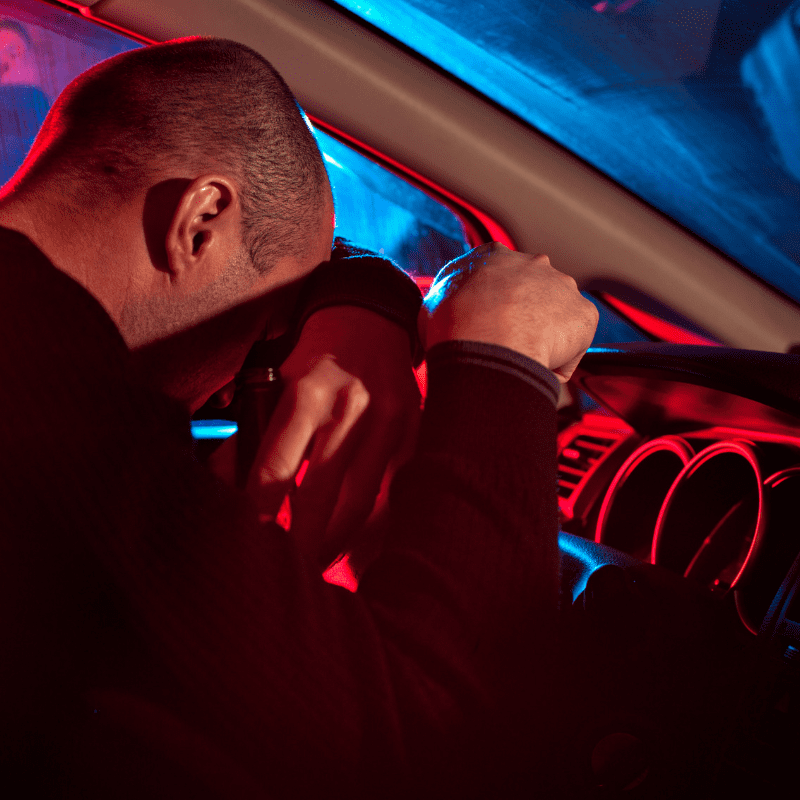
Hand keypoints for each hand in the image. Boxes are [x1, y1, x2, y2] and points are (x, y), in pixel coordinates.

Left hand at [246, 306, 420, 566]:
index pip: (276, 469)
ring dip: (336, 545)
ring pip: (362, 503)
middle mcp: (350, 410)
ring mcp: (388, 423)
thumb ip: (256, 432)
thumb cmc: (316, 356)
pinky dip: (375, 528)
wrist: (374, 317)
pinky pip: (395, 494)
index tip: (245, 548)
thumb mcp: (276, 380)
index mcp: (306, 394)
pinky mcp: (413, 433)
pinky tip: (359, 552)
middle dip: (299, 546)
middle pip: (321, 497)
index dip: (257, 515)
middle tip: (284, 579)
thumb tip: (226, 484)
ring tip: (316, 570)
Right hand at [418, 243, 597, 381]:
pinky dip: (561, 360)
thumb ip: (445, 301)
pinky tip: (538, 366)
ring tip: (522, 359)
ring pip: (556, 319)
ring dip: (544, 338)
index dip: (494, 305)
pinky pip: (574, 346)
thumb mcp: (432, 302)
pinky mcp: (585, 314)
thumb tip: (440, 319)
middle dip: (524, 318)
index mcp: (494, 256)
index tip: (487, 325)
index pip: (500, 278)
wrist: (484, 342)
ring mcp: (563, 287)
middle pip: (533, 294)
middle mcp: (534, 263)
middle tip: (506, 344)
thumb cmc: (453, 325)